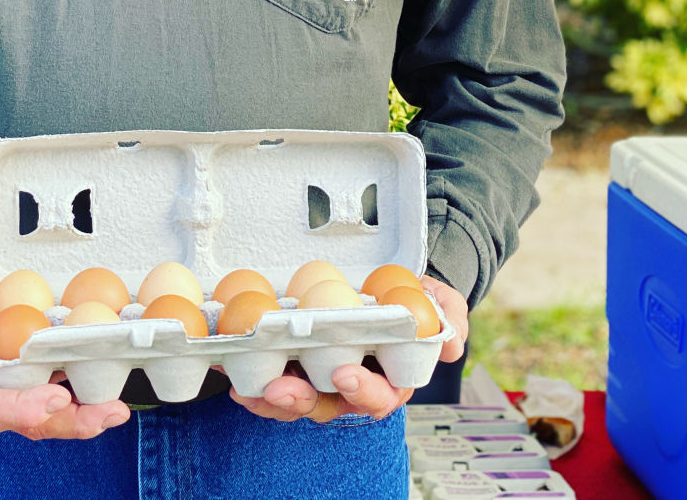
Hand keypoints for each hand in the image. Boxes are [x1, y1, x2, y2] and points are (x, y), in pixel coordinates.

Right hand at [0, 250, 130, 439]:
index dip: (25, 409)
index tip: (56, 398)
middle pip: (27, 421)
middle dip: (71, 422)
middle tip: (110, 413)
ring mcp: (2, 384)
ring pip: (43, 412)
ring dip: (80, 414)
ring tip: (115, 409)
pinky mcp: (18, 372)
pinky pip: (48, 389)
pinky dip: (76, 392)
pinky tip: (101, 384)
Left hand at [230, 275, 468, 424]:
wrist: (386, 281)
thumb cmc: (412, 297)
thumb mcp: (437, 299)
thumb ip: (447, 315)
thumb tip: (451, 345)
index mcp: (389, 377)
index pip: (378, 396)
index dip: (363, 392)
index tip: (345, 375)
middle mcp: (352, 386)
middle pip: (328, 405)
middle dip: (302, 400)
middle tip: (282, 386)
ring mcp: (321, 377)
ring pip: (297, 400)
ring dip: (272, 398)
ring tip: (249, 387)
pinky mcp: (295, 364)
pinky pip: (274, 382)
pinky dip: (254, 384)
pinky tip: (234, 377)